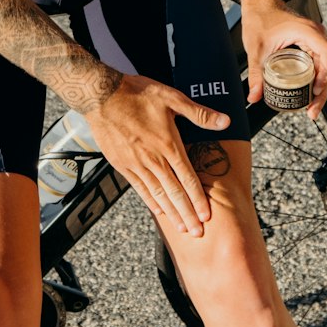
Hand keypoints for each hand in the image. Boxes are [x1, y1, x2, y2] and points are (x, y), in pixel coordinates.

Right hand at [85, 74, 229, 236]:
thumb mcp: (172, 97)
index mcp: (169, 145)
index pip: (188, 179)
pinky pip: (139, 188)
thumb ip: (199, 114)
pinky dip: (150, 201)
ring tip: (182, 228)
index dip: (198, 199)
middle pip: (175, 193)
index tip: (206, 215)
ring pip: (157, 194)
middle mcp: (153, 159)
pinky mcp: (122, 165)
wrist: (101, 96)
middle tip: (198, 232)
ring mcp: (136, 164)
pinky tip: (158, 212)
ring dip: (171, 213)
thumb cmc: (137, 94)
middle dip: (187, 214)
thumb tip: (224, 121)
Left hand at [242, 0, 326, 120]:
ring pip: (325, 66)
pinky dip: (316, 78)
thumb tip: (254, 95)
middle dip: (323, 90)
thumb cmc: (260, 18)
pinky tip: (310, 93)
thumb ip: (256, 74)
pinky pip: (318, 63)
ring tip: (312, 107)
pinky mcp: (309, 43)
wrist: (259, 4)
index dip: (325, 75)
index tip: (316, 91)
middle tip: (313, 110)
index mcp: (307, 31)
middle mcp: (315, 34)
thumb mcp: (256, 49)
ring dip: (321, 87)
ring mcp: (314, 39)